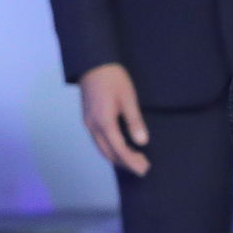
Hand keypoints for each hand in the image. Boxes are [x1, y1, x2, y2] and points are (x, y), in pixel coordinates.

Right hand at [78, 62, 149, 176]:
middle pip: (108, 153)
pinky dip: (110, 150)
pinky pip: (99, 141)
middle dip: (125, 163)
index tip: (144, 168)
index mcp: (104, 122)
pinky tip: (121, 149)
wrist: (93, 64)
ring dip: (117, 158)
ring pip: (102, 149)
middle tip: (143, 167)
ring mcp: (88, 124)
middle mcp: (93, 127)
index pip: (119, 150)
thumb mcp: (128, 99)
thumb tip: (142, 142)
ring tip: (135, 161)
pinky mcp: (88, 119)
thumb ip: (135, 122)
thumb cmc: (113, 79)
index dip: (132, 161)